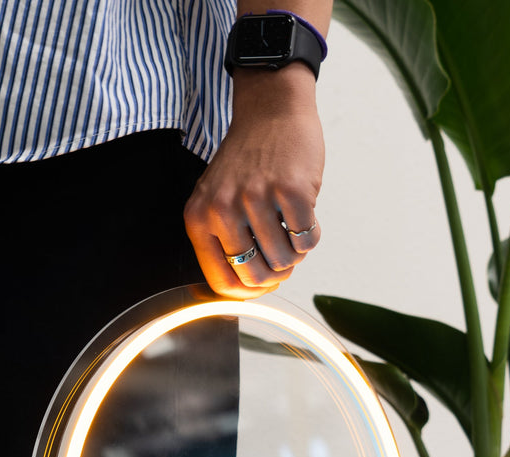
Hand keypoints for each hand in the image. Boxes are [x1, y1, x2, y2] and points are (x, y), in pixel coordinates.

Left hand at [184, 63, 323, 298]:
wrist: (269, 111)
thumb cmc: (246, 163)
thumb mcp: (215, 201)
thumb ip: (223, 244)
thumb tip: (248, 292)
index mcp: (198, 218)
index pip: (222, 282)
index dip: (248, 292)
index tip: (263, 283)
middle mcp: (222, 209)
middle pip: (256, 277)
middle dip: (275, 275)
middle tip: (282, 255)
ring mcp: (256, 198)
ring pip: (284, 261)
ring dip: (295, 253)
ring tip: (291, 230)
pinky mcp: (291, 190)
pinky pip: (307, 241)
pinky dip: (310, 235)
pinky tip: (304, 216)